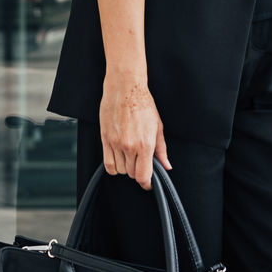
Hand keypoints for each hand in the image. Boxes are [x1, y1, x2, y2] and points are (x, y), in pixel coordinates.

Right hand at [99, 71, 171, 189]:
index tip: (148, 183)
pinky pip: (108, 164)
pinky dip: (113, 166)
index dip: (146, 184)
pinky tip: (118, 158)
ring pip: (120, 170)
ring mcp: (116, 143)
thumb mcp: (157, 126)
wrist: (125, 88)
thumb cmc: (143, 103)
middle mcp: (130, 146)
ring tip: (129, 155)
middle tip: (140, 160)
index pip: (143, 176)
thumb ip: (161, 149)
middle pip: (131, 173)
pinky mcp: (105, 139)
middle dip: (137, 170)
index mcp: (145, 144)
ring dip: (125, 167)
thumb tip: (166, 166)